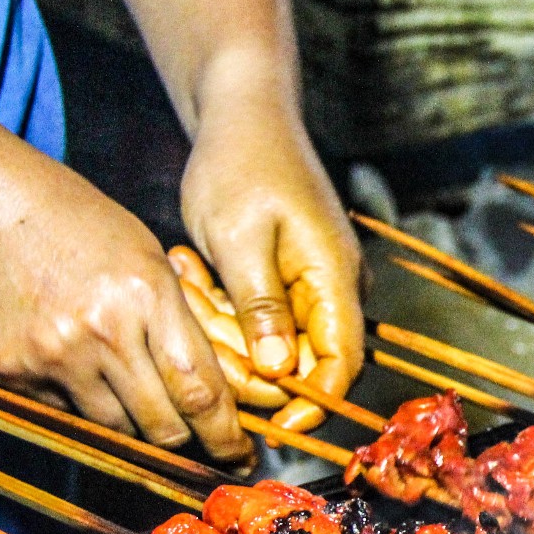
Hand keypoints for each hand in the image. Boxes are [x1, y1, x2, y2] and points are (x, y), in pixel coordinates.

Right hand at [0, 157, 254, 464]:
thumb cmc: (73, 222)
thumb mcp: (146, 258)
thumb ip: (177, 322)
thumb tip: (211, 388)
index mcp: (147, 296)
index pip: (201, 391)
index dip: (227, 437)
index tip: (240, 456)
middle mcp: (102, 333)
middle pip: (162, 427)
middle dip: (190, 447)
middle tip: (204, 451)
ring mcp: (53, 357)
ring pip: (115, 432)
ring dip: (137, 435)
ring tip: (146, 418)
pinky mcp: (13, 373)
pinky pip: (65, 417)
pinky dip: (85, 413)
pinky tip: (85, 385)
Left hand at [179, 71, 363, 432]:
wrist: (246, 112)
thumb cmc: (242, 164)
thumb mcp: (239, 237)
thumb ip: (261, 307)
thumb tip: (281, 370)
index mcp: (334, 277)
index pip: (341, 363)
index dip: (312, 401)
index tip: (270, 422)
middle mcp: (335, 287)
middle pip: (306, 360)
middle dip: (248, 359)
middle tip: (200, 315)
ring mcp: (316, 283)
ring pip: (277, 342)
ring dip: (229, 329)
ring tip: (192, 276)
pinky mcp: (291, 278)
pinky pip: (263, 318)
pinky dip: (226, 310)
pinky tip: (197, 271)